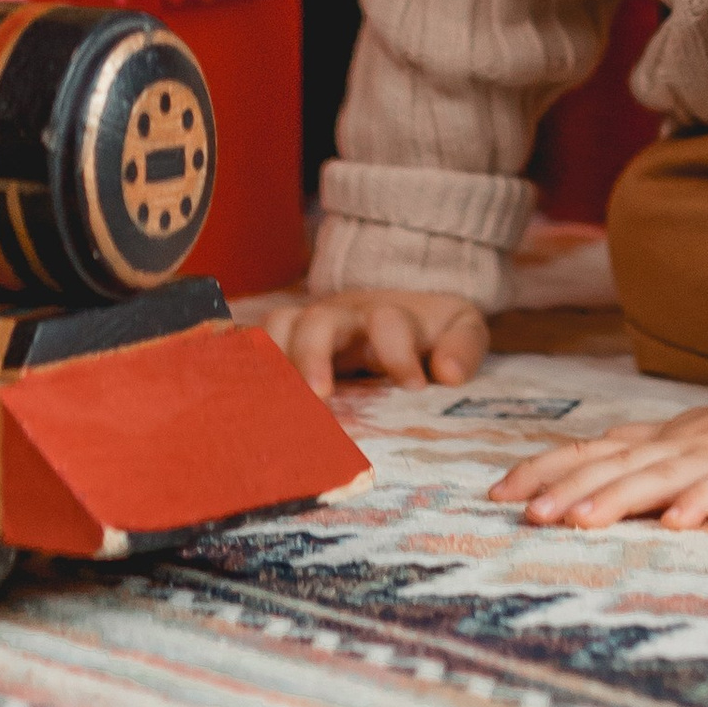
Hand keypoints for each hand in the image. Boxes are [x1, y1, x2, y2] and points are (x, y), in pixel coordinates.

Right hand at [257, 287, 488, 397]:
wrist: (402, 304)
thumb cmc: (431, 330)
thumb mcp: (462, 329)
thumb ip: (464, 347)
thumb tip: (447, 374)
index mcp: (390, 315)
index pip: (388, 321)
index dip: (398, 352)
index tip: (414, 386)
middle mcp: (344, 318)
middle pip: (319, 321)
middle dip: (314, 355)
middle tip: (319, 396)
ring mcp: (311, 327)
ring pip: (280, 327)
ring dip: (275, 360)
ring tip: (275, 402)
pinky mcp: (289, 343)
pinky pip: (257, 344)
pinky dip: (247, 364)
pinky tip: (243, 400)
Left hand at [486, 396, 707, 531]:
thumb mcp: (683, 443)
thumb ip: (637, 453)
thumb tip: (579, 465)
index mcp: (656, 440)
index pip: (590, 450)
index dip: (545, 468)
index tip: (498, 492)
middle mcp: (676, 445)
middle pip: (613, 464)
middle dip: (567, 488)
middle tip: (526, 514)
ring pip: (658, 477)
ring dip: (617, 498)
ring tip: (580, 522)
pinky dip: (699, 503)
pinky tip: (676, 523)